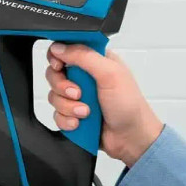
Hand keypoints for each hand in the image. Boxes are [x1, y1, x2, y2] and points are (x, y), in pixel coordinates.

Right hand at [46, 43, 162, 166]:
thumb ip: (83, 56)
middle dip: (63, 87)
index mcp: (95, 60)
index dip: (57, 56)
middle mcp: (84, 77)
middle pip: (55, 74)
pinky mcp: (73, 114)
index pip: (66, 49)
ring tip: (86, 112)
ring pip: (54, 96)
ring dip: (68, 106)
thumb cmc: (129, 105)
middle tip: (78, 94)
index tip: (59, 66)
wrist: (131, 138)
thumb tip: (59, 48)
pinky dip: (67, 120)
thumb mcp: (110, 73)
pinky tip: (80, 122)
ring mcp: (78, 96)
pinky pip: (56, 115)